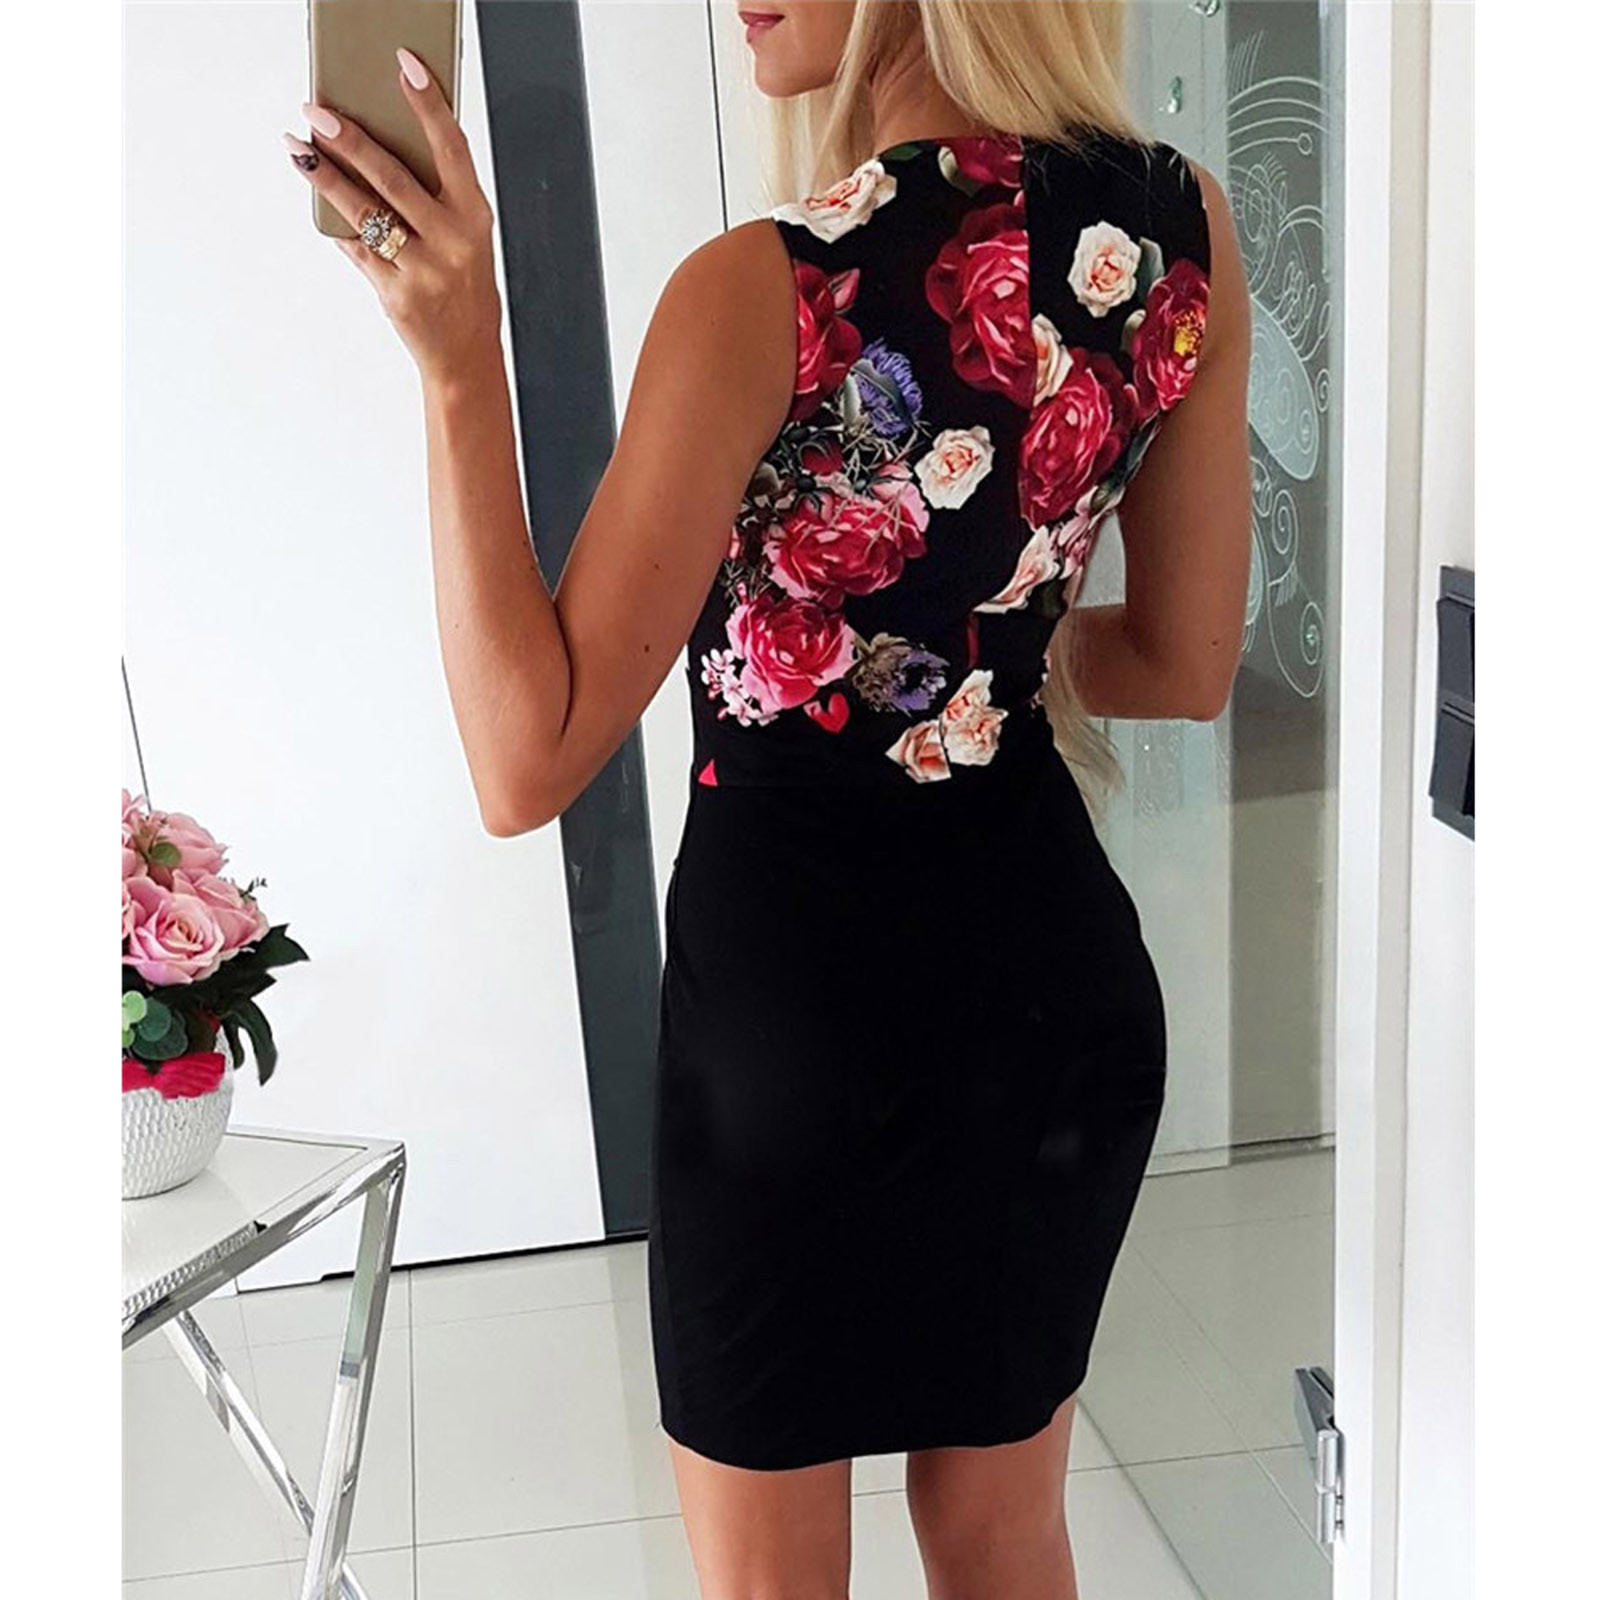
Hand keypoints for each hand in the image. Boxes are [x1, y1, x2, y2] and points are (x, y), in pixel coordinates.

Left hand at [284, 47, 501, 385]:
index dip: (428, 105)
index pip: (451, 148)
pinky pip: (358, 249)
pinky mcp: (396, 293)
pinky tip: (319, 203)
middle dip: (350, 141)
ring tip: (299, 148)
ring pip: (366, 212)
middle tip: (316, 111)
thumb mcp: (465, 238)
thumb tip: (377, 149)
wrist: (467, 356)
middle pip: (394, 178)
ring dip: (327, 177)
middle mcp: (452, 240)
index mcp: (475, 216)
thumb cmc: (464, 287)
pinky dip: (338, 226)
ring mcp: (424, 269)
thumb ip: (434, 198)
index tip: (404, 66)